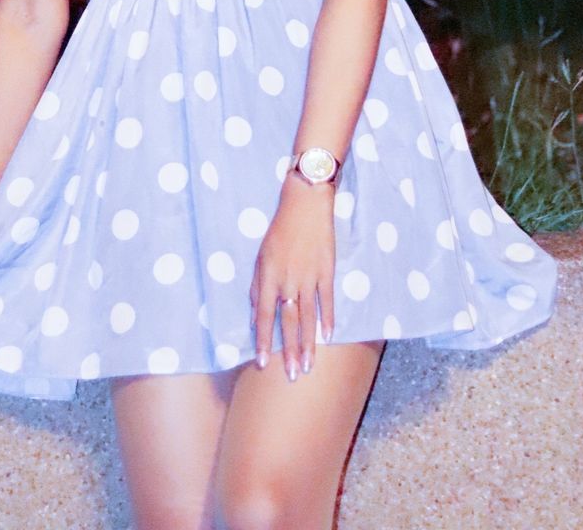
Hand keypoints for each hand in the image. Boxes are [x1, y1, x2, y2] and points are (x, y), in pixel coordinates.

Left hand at [249, 175, 335, 381]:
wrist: (305, 205)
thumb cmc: (279, 231)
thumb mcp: (261, 257)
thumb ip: (257, 289)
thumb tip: (255, 318)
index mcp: (269, 277)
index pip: (265, 316)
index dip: (264, 341)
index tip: (262, 364)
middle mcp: (288, 280)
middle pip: (289, 322)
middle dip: (290, 351)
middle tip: (292, 376)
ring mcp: (309, 276)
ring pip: (308, 316)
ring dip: (308, 343)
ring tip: (309, 365)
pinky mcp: (326, 270)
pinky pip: (326, 299)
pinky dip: (327, 318)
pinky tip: (327, 336)